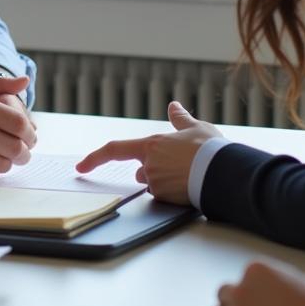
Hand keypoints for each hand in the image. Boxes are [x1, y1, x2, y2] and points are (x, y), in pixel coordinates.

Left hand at [74, 102, 218, 203]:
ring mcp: (156, 183)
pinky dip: (174, 191)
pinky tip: (192, 185)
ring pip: (154, 183)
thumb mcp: (196, 128)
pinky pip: (165, 196)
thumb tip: (174, 106)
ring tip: (192, 173)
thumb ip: (180, 119)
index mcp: (150, 145)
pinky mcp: (166, 199)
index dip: (95, 158)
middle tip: (180, 164)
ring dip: (166, 180)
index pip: (114, 150)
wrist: (224, 172)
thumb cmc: (210, 148)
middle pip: (141, 170)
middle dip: (152, 170)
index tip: (80, 167)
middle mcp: (148, 165)